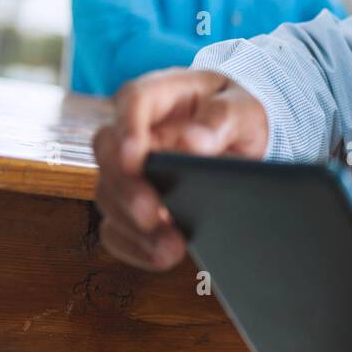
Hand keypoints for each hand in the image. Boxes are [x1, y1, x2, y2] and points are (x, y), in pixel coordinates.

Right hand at [91, 68, 269, 270]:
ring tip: (170, 246)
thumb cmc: (237, 114)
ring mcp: (126, 168)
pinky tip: (162, 256)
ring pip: (109, 195)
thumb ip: (222, 119)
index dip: (128, 129)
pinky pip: (116, 228)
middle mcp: (133, 131)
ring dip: (133, 225)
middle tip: (153, 214)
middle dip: (126, 187)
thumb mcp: (243, 109)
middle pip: (108, 153)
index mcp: (159, 95)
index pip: (132, 101)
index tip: (136, 156)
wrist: (240, 138)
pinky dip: (135, 246)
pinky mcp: (129, 202)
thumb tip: (193, 142)